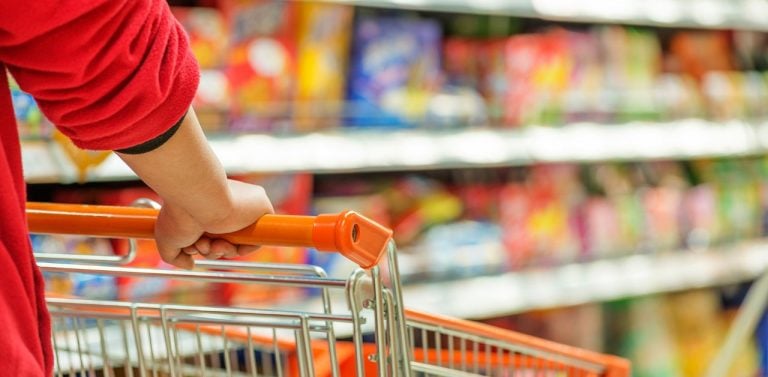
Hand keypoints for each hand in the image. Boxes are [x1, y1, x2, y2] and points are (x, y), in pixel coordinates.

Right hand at [154, 179, 273, 268]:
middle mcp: (225, 207)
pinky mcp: (261, 209)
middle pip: (224, 242)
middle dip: (210, 250)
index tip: (192, 247)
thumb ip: (176, 256)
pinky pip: (257, 239)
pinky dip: (243, 248)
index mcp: (207, 208)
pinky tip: (227, 244)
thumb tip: (190, 265)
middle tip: (200, 245)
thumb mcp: (167, 239)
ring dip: (221, 251)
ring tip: (208, 242)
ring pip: (238, 243)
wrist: (198, 198)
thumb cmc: (179, 214)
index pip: (211, 236)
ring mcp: (243, 209)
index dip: (202, 247)